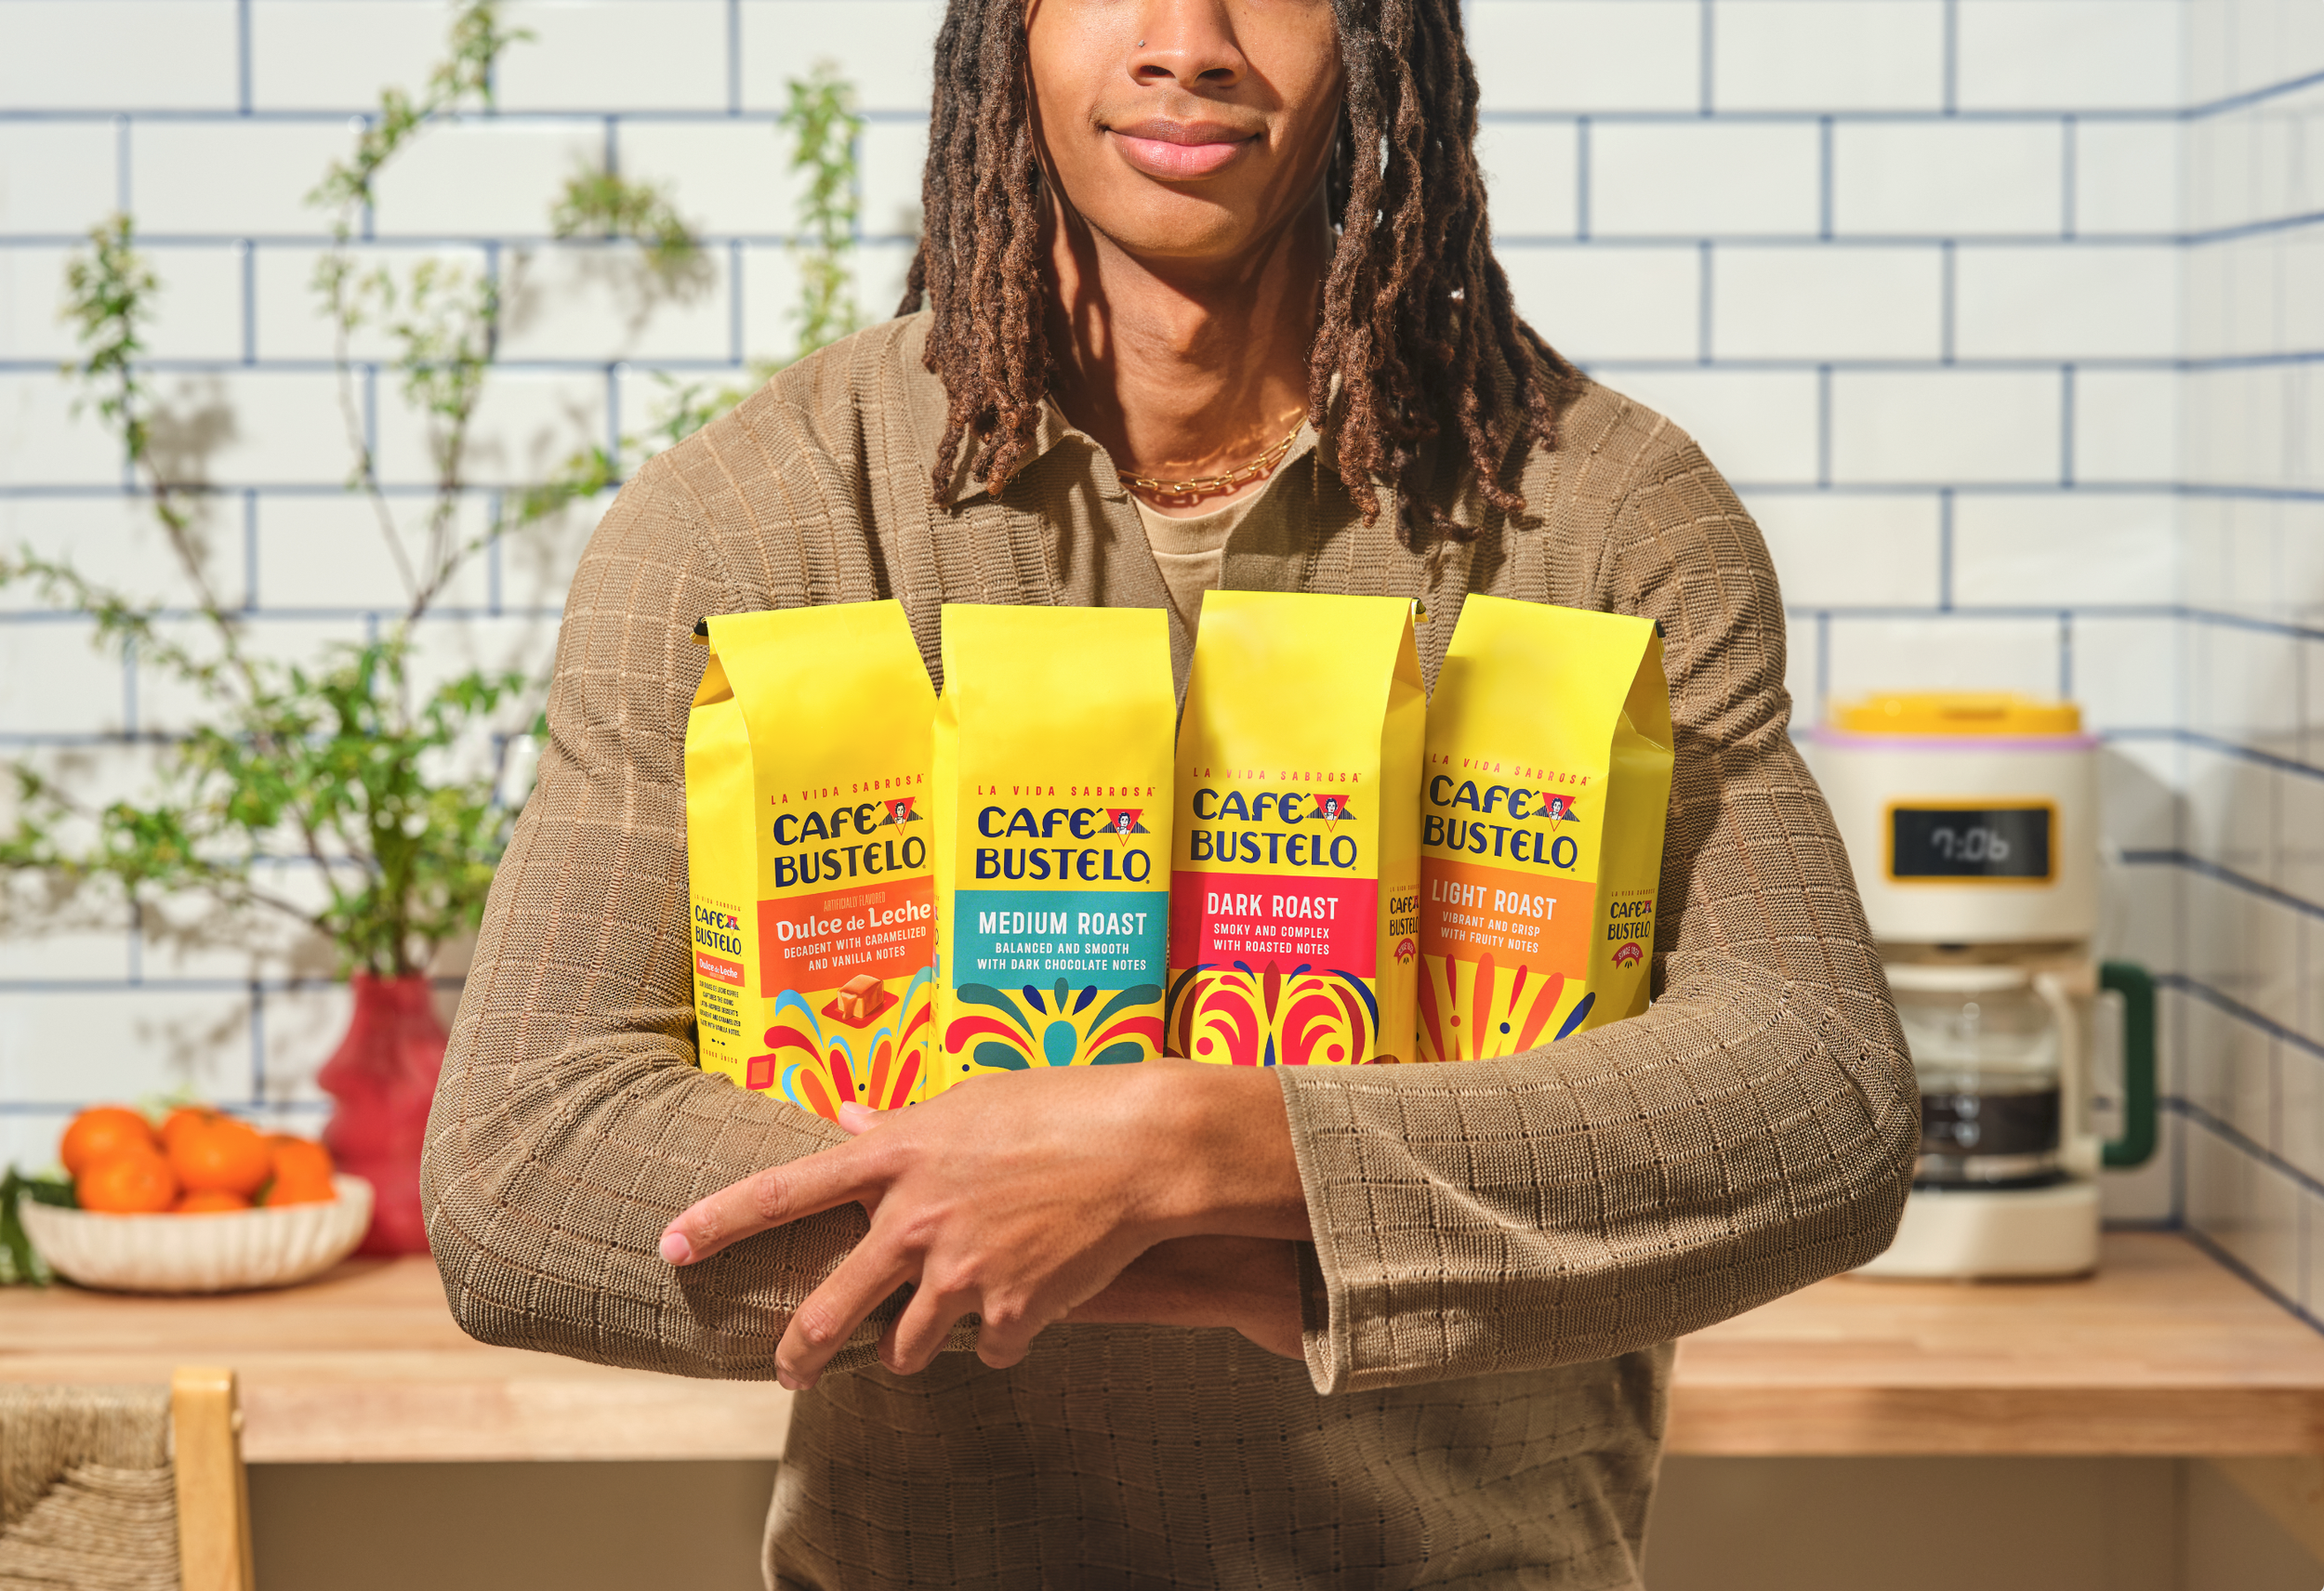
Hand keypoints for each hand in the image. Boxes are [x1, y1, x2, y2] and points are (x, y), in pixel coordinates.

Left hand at [657, 1059, 1308, 1389]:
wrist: (1144, 1149)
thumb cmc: (1061, 1107)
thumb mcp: (971, 1099)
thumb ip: (901, 1122)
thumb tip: (845, 1120)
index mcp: (895, 1156)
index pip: (782, 1192)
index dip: (717, 1222)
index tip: (670, 1245)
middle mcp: (914, 1217)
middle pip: (828, 1309)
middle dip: (799, 1349)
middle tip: (789, 1369)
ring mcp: (960, 1270)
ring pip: (907, 1345)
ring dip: (916, 1345)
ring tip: (938, 1331)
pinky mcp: (1010, 1310)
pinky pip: (989, 1347)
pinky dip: (1003, 1335)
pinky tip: (1029, 1305)